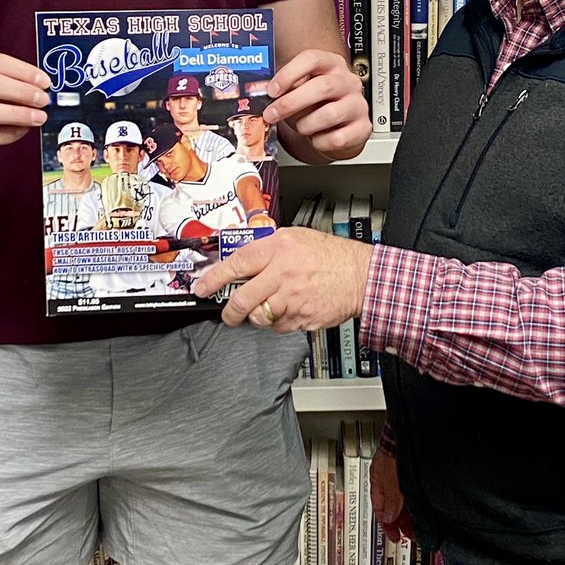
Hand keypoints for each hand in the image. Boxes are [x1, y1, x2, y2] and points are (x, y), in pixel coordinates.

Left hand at [190, 226, 371, 330]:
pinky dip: (279, 322)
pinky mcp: (302, 318)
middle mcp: (282, 274)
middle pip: (243, 299)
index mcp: (278, 249)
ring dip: (257, 317)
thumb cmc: (331, 255)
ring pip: (260, 317)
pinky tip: (288, 310)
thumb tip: (244, 258)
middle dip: (230, 311)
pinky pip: (279, 327)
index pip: (237, 264)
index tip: (203, 287)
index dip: (215, 278)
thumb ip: (269, 246)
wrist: (361, 276)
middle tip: (227, 314)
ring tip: (265, 308)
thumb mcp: (296, 237)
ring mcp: (292, 299)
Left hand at [264, 50, 370, 161]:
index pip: (312, 59)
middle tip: (271, 114)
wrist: (341, 126)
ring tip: (301, 126)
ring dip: (306, 125)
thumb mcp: (301, 89)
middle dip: (290, 103)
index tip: (271, 90)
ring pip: (329, 114)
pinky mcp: (363, 127)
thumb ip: (284, 88)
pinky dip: (320, 142)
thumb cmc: (317, 104)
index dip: (289, 73)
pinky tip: (317, 137)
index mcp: (331, 64)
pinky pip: (337, 138)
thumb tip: (258, 94)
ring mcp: (358, 104)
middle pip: (321, 87)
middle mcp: (348, 81)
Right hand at [371, 445, 415, 542]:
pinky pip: (413, 493)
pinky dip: (416, 503)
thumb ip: (390, 499)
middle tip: (410, 534)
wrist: (405, 429)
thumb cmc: (393, 446)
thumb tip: (388, 517)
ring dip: (409, 514)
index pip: (379, 507)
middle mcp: (389, 477)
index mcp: (378, 479)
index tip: (394, 536)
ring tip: (419, 526)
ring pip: (403, 500)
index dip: (386, 524)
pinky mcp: (413, 470)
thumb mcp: (390, 479)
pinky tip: (423, 509)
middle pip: (392, 506)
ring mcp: (400, 474)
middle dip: (400, 521)